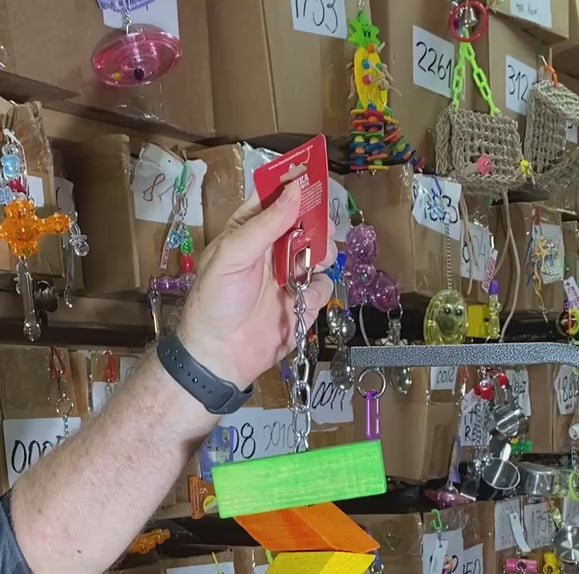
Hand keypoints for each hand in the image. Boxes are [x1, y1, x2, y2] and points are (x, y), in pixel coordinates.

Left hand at [178, 183, 335, 391]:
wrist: (220, 355)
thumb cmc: (215, 301)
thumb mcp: (233, 255)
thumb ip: (266, 223)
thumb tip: (296, 190)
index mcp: (249, 231)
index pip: (274, 198)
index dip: (292, 184)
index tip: (312, 174)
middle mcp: (271, 250)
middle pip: (305, 224)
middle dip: (316, 222)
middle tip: (321, 225)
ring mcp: (289, 276)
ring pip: (320, 253)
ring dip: (323, 254)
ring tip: (316, 261)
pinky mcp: (302, 303)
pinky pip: (323, 287)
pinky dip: (318, 289)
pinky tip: (303, 296)